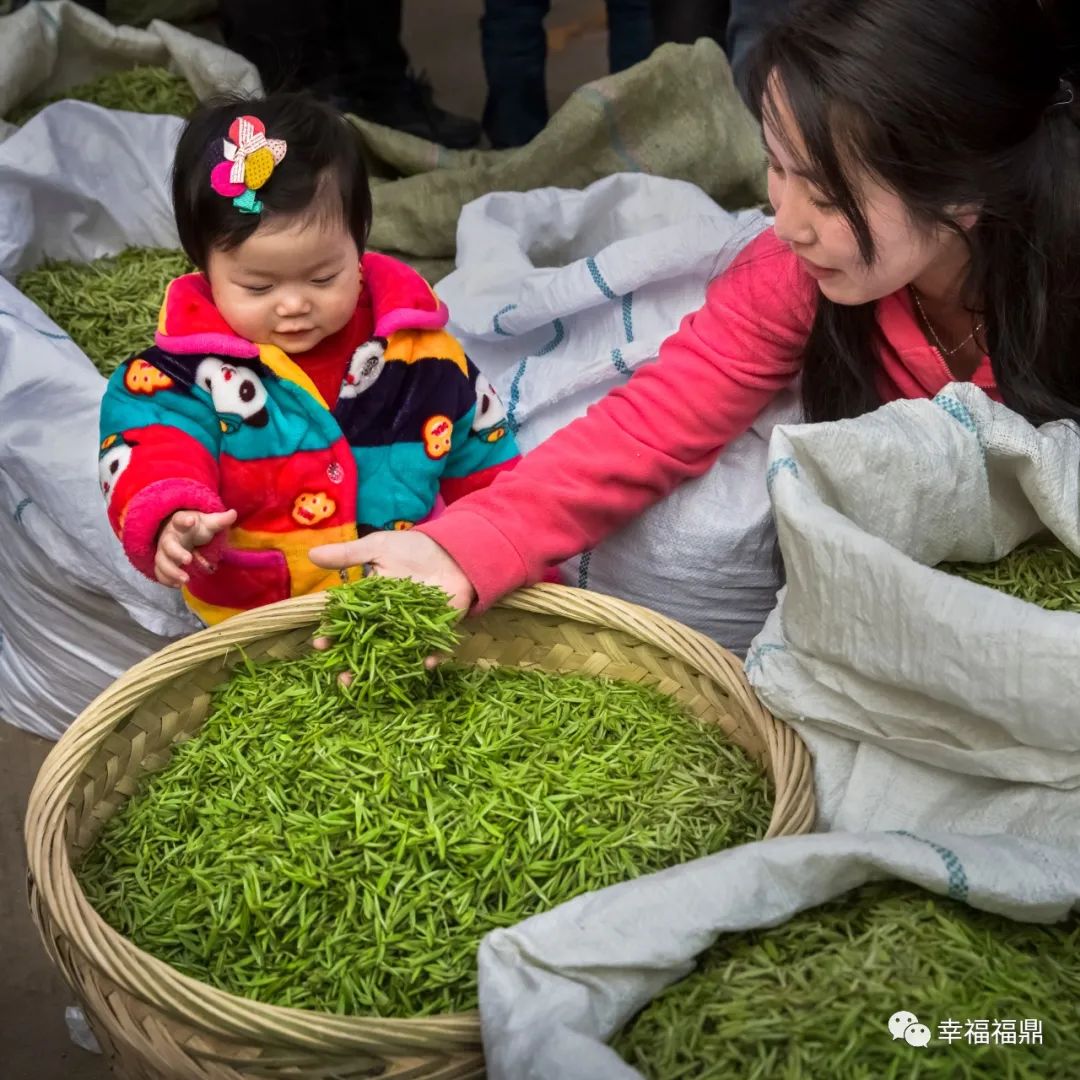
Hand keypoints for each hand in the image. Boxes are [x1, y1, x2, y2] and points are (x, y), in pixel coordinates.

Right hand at [155, 508, 236, 587]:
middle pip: (167, 545)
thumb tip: (233, 513)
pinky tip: (177, 585)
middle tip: (188, 560)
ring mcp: (164, 551)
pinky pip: (160, 572)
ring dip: (171, 571)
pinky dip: (166, 580)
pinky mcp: (164, 562)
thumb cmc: (196, 527)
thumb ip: (220, 520)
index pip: (179, 519)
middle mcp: (168, 537)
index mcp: (179, 523)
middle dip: (176, 553)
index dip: (183, 520)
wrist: (182, 533)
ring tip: (186, 580)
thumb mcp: (209, 522)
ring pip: (161, 561)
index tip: (191, 521)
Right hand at [309, 530, 474, 679]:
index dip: (333, 635)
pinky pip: (432, 649)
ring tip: (373, 684)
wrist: (452, 549)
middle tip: (342, 678)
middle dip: (352, 664)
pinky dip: (429, 658)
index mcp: (371, 604)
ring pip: (394, 655)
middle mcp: (389, 622)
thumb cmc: (413, 548)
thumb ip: (348, 555)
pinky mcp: (437, 631)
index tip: (320, 644)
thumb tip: (310, 555)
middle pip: (366, 647)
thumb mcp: (378, 548)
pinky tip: (425, 664)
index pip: (347, 623)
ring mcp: (412, 630)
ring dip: (383, 671)